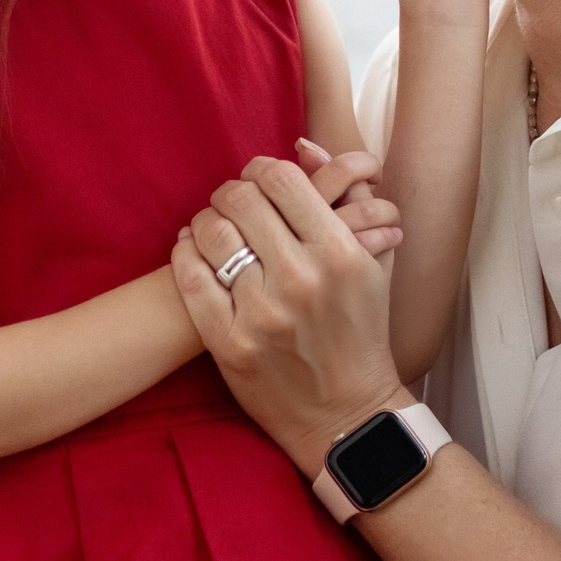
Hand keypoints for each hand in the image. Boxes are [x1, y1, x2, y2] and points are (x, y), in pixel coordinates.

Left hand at [172, 156, 412, 476]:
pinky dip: (184, 255)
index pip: (282, 180)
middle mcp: (300, 278)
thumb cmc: (362, 333)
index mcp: (341, 252)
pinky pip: (189, 278)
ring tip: (212, 228)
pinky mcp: (229, 344)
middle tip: (231, 203)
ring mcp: (262, 313)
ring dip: (205, 221)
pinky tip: (192, 253)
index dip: (262, 169)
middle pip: (240, 199)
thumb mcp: (376, 262)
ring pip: (211, 234)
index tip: (258, 179)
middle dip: (231, 193)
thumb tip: (305, 146)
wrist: (348, 414)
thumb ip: (353, 196)